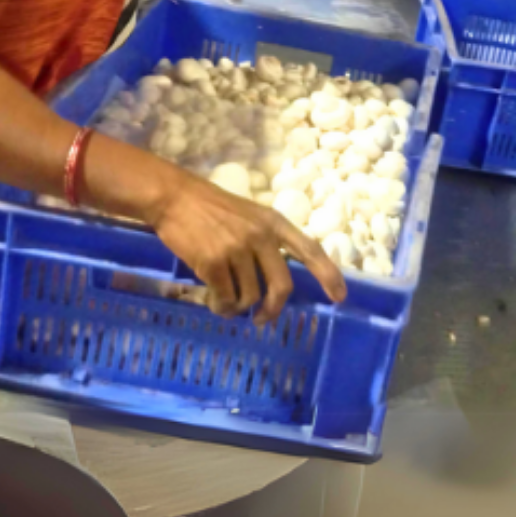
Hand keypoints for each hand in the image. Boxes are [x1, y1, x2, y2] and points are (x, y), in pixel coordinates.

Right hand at [149, 172, 346, 320]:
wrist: (176, 197)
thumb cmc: (212, 208)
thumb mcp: (250, 216)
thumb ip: (265, 241)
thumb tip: (274, 282)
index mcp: (274, 222)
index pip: (310, 249)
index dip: (328, 274)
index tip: (340, 297)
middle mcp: (261, 236)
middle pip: (282, 285)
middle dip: (274, 309)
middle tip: (262, 319)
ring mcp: (238, 249)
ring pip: (250, 296)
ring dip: (239, 308)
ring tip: (227, 305)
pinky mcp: (214, 263)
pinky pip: (226, 298)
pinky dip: (222, 307)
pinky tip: (215, 304)